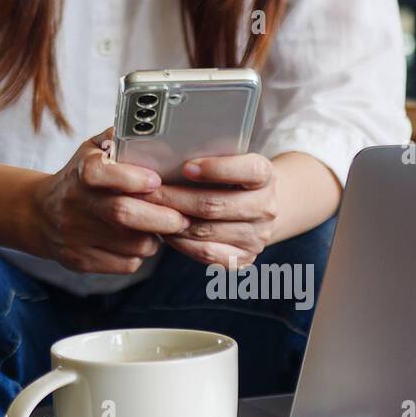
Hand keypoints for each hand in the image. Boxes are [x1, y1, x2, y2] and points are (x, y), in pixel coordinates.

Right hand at [30, 130, 190, 273]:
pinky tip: (138, 242)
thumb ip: (118, 138)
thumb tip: (150, 128)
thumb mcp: (91, 151)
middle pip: (122, 213)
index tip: (156, 180)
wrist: (40, 214)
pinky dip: (139, 255)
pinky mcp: (81, 260)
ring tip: (160, 229)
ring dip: (154, 238)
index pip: (99, 173)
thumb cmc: (79, 178)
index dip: (131, 178)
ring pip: (131, 244)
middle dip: (161, 218)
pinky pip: (125, 264)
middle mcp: (75, 203)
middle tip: (182, 218)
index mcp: (80, 172)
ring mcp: (76, 235)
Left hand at [151, 153, 278, 266]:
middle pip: (215, 205)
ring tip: (150, 212)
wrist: (256, 209)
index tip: (185, 167)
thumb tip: (166, 159)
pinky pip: (206, 253)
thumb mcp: (231, 161)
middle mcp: (266, 208)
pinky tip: (166, 232)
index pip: (249, 170)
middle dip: (175, 198)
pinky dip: (181, 242)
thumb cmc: (232, 180)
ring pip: (206, 231)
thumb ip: (210, 158)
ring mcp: (257, 237)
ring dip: (173, 221)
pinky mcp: (243, 258)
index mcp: (266, 177)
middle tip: (148, 192)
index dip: (216, 169)